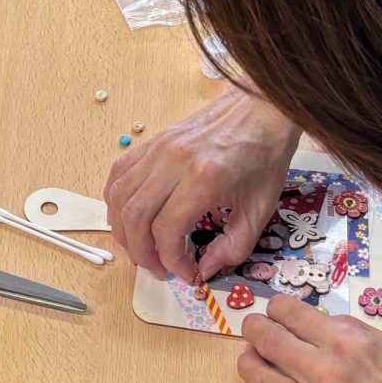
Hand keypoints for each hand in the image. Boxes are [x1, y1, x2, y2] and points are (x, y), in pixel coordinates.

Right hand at [108, 87, 298, 279]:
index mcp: (203, 179)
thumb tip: (205, 269)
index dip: (172, 261)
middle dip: (142, 253)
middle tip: (159, 269)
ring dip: (124, 230)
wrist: (261, 109)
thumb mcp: (260, 210)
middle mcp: (173, 162)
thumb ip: (234, 247)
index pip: (167, 231)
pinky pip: (119, 174)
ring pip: (120, 197)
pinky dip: (117, 201)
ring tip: (141, 249)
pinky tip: (129, 218)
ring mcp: (158, 148)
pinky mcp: (152, 141)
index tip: (187, 274)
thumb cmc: (264, 156)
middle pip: (135, 217)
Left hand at [238, 300, 381, 382]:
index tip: (275, 311)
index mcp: (347, 342)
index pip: (290, 313)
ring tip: (251, 360)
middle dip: (253, 328)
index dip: (276, 308)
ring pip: (258, 379)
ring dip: (249, 364)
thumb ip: (354, 334)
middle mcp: (324, 371)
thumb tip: (323, 327)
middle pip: (266, 340)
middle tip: (252, 328)